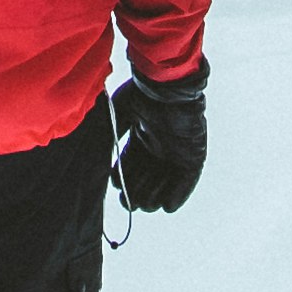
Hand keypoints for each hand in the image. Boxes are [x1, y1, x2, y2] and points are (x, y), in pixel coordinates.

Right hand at [113, 74, 205, 215]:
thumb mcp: (120, 112)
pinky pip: (187, 179)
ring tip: (142, 205)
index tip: (116, 186)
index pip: (132, 163)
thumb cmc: (143, 94)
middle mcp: (160, 145)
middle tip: (128, 203)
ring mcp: (177, 151)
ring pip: (164, 182)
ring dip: (153, 196)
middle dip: (137, 192)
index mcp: (144, 135)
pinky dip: (179, 194)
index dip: (124, 177)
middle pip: (147, 176)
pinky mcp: (193, 155)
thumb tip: (98, 153)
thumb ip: (111, 132)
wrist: (168, 85)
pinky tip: (167, 206)